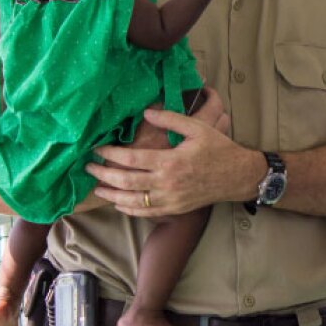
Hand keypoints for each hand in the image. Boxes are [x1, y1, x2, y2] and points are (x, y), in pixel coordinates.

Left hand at [85, 89, 258, 216]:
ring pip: (132, 201)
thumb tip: (147, 112)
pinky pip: (145, 213)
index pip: (131, 159)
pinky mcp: (174, 209)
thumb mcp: (197, 128)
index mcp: (170, 161)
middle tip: (89, 167)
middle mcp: (167, 183)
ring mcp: (170, 200)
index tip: (97, 149)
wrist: (237, 176)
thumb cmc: (218, 149)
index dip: (110, 154)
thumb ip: (171, 119)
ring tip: (97, 187)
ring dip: (111, 195)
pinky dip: (128, 209)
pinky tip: (119, 203)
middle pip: (126, 182)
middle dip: (103, 175)